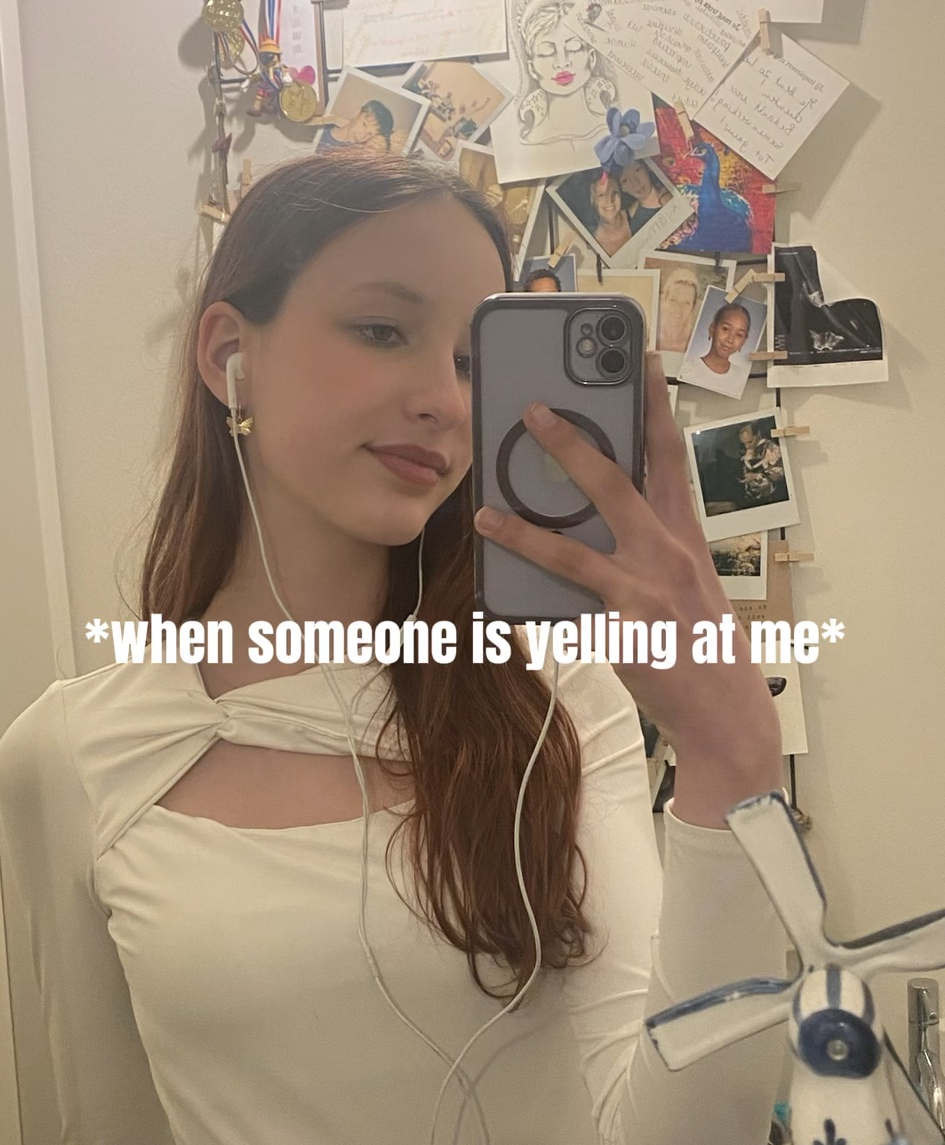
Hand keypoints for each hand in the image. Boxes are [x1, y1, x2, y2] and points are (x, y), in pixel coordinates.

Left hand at [473, 353, 782, 825]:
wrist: (726, 714)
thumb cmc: (702, 647)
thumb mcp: (685, 587)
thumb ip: (647, 552)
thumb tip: (587, 528)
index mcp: (687, 535)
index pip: (671, 458)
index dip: (656, 407)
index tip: (644, 363)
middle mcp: (670, 551)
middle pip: (619, 480)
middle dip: (575, 440)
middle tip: (534, 409)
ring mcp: (647, 587)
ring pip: (575, 543)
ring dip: (526, 521)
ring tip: (485, 507)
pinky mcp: (625, 625)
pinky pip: (566, 596)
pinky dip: (530, 574)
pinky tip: (495, 564)